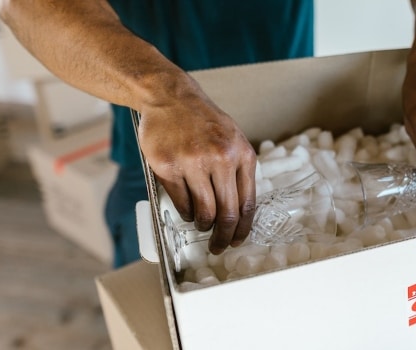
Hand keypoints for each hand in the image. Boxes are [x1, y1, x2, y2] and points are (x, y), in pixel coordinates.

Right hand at [137, 78, 256, 254]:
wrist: (171, 98)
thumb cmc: (203, 122)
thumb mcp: (233, 140)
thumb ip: (239, 171)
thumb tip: (241, 213)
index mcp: (242, 154)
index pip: (247, 203)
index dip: (243, 229)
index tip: (238, 241)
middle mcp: (221, 158)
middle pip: (227, 213)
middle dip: (223, 237)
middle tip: (217, 246)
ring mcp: (193, 162)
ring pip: (203, 212)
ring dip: (203, 224)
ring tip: (201, 224)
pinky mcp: (167, 166)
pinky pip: (181, 203)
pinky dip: (186, 213)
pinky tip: (188, 210)